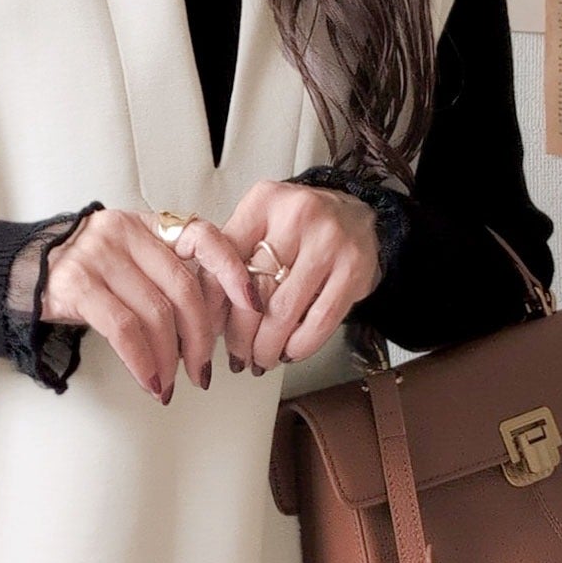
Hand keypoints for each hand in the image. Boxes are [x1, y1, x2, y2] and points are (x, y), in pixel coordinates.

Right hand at [40, 205, 262, 400]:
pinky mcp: (77, 285)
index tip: (253, 305)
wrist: (23, 272)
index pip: (204, 237)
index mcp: (148, 226)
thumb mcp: (130, 260)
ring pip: (155, 314)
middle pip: (183, 290)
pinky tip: (149, 380)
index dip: (233, 271)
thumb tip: (214, 321)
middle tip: (202, 371)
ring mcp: (99, 256)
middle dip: (200, 339)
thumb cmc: (86, 274)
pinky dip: (141, 361)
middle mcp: (125, 233)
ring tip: (170, 384)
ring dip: (169, 359)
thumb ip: (167, 275)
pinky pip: (123, 330)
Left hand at [220, 179, 384, 371]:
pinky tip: (290, 352)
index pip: (225, 259)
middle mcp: (297, 215)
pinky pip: (320, 321)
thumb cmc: (299, 227)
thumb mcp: (261, 224)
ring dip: (268, 346)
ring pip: (284, 311)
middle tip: (236, 356)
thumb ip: (231, 258)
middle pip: (254, 289)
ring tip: (261, 360)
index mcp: (263, 202)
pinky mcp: (354, 269)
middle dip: (240, 335)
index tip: (207, 329)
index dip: (213, 303)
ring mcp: (329, 242)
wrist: (356, 214)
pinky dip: (300, 345)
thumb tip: (205, 314)